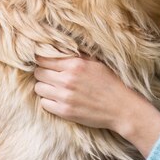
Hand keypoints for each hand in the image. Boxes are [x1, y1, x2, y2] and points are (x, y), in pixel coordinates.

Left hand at [34, 55, 159, 156]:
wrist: (121, 107)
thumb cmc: (110, 83)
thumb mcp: (96, 63)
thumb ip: (77, 56)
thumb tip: (58, 48)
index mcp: (75, 65)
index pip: (44, 58)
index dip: (42, 60)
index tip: (45, 62)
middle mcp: (67, 80)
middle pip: (39, 73)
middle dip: (43, 73)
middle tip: (51, 75)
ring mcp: (65, 97)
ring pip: (39, 88)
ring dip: (44, 87)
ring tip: (54, 87)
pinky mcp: (65, 111)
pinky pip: (44, 103)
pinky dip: (48, 100)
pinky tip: (57, 98)